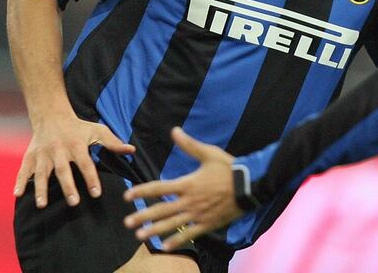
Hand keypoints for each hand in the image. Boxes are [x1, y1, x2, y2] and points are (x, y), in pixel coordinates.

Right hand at [13, 115, 134, 207]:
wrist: (51, 115)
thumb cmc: (78, 127)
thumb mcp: (98, 131)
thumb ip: (113, 142)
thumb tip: (132, 151)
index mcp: (76, 145)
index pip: (86, 163)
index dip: (91, 178)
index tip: (96, 193)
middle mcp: (58, 150)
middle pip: (63, 170)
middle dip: (67, 186)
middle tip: (73, 202)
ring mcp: (42, 154)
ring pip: (41, 173)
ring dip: (41, 189)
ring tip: (42, 205)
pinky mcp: (29, 156)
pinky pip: (23, 170)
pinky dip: (20, 182)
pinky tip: (17, 195)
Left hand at [122, 127, 243, 250]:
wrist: (250, 185)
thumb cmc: (229, 168)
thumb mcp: (209, 154)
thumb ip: (189, 145)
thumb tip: (174, 130)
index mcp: (188, 184)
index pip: (159, 188)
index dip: (142, 191)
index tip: (128, 195)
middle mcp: (190, 201)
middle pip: (162, 209)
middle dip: (143, 216)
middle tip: (128, 222)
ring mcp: (198, 214)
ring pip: (172, 224)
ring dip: (155, 230)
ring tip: (140, 236)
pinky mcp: (208, 224)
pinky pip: (190, 234)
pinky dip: (177, 240)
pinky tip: (165, 246)